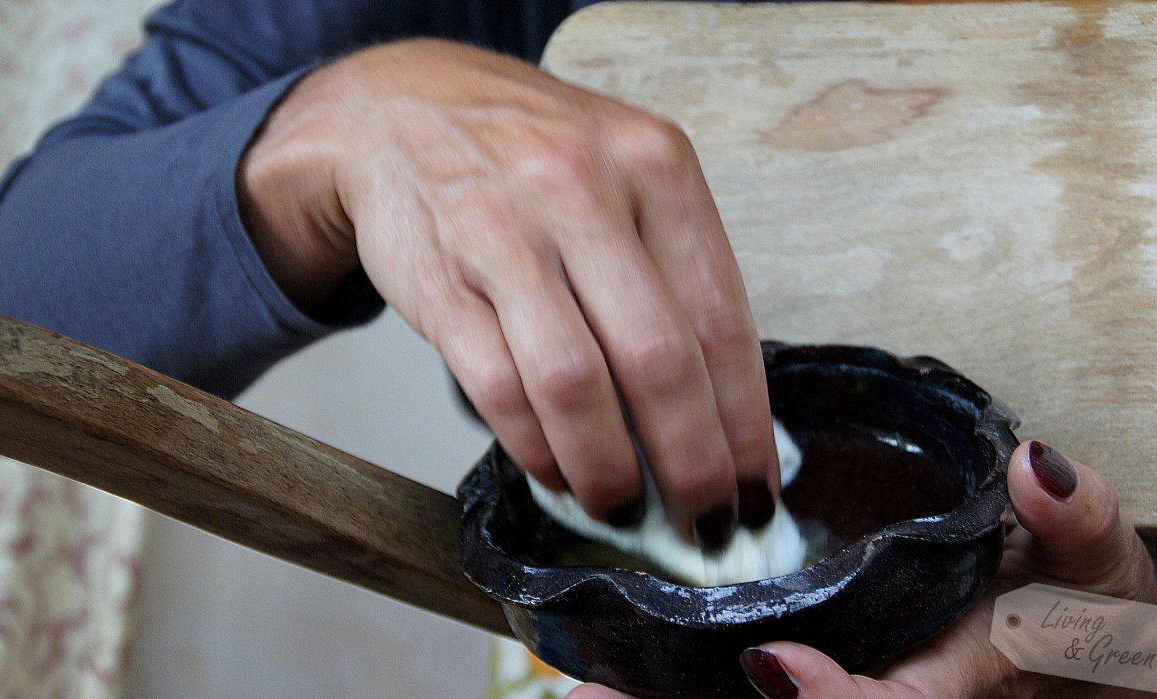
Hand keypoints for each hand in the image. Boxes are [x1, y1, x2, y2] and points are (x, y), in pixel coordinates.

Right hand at [237, 39, 779, 544]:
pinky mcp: (440, 278)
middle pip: (658, 360)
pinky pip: (498, 388)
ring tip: (623, 507)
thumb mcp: (625, 173)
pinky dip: (535, 448)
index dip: (746, 423)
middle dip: (691, 465)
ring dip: (607, 469)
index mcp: (655, 167)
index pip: (723, 319)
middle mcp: (584, 192)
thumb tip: (720, 412)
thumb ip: (674, 272)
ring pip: (574, 384)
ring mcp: (504, 234)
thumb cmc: (534, 157)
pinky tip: (557, 472)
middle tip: (703, 523)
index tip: (756, 487)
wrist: (400, 109)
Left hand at [567, 440, 1156, 697]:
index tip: (780, 664)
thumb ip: (1074, 524)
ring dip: (664, 698)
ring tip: (583, 683)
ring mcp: (837, 680)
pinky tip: (610, 666)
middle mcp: (882, 690)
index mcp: (948, 679)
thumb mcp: (1093, 566)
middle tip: (599, 691)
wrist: (1062, 645)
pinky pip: (738, 683)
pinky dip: (675, 678)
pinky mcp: (813, 668)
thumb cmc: (1073, 608)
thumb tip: (1039, 468)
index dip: (837, 698)